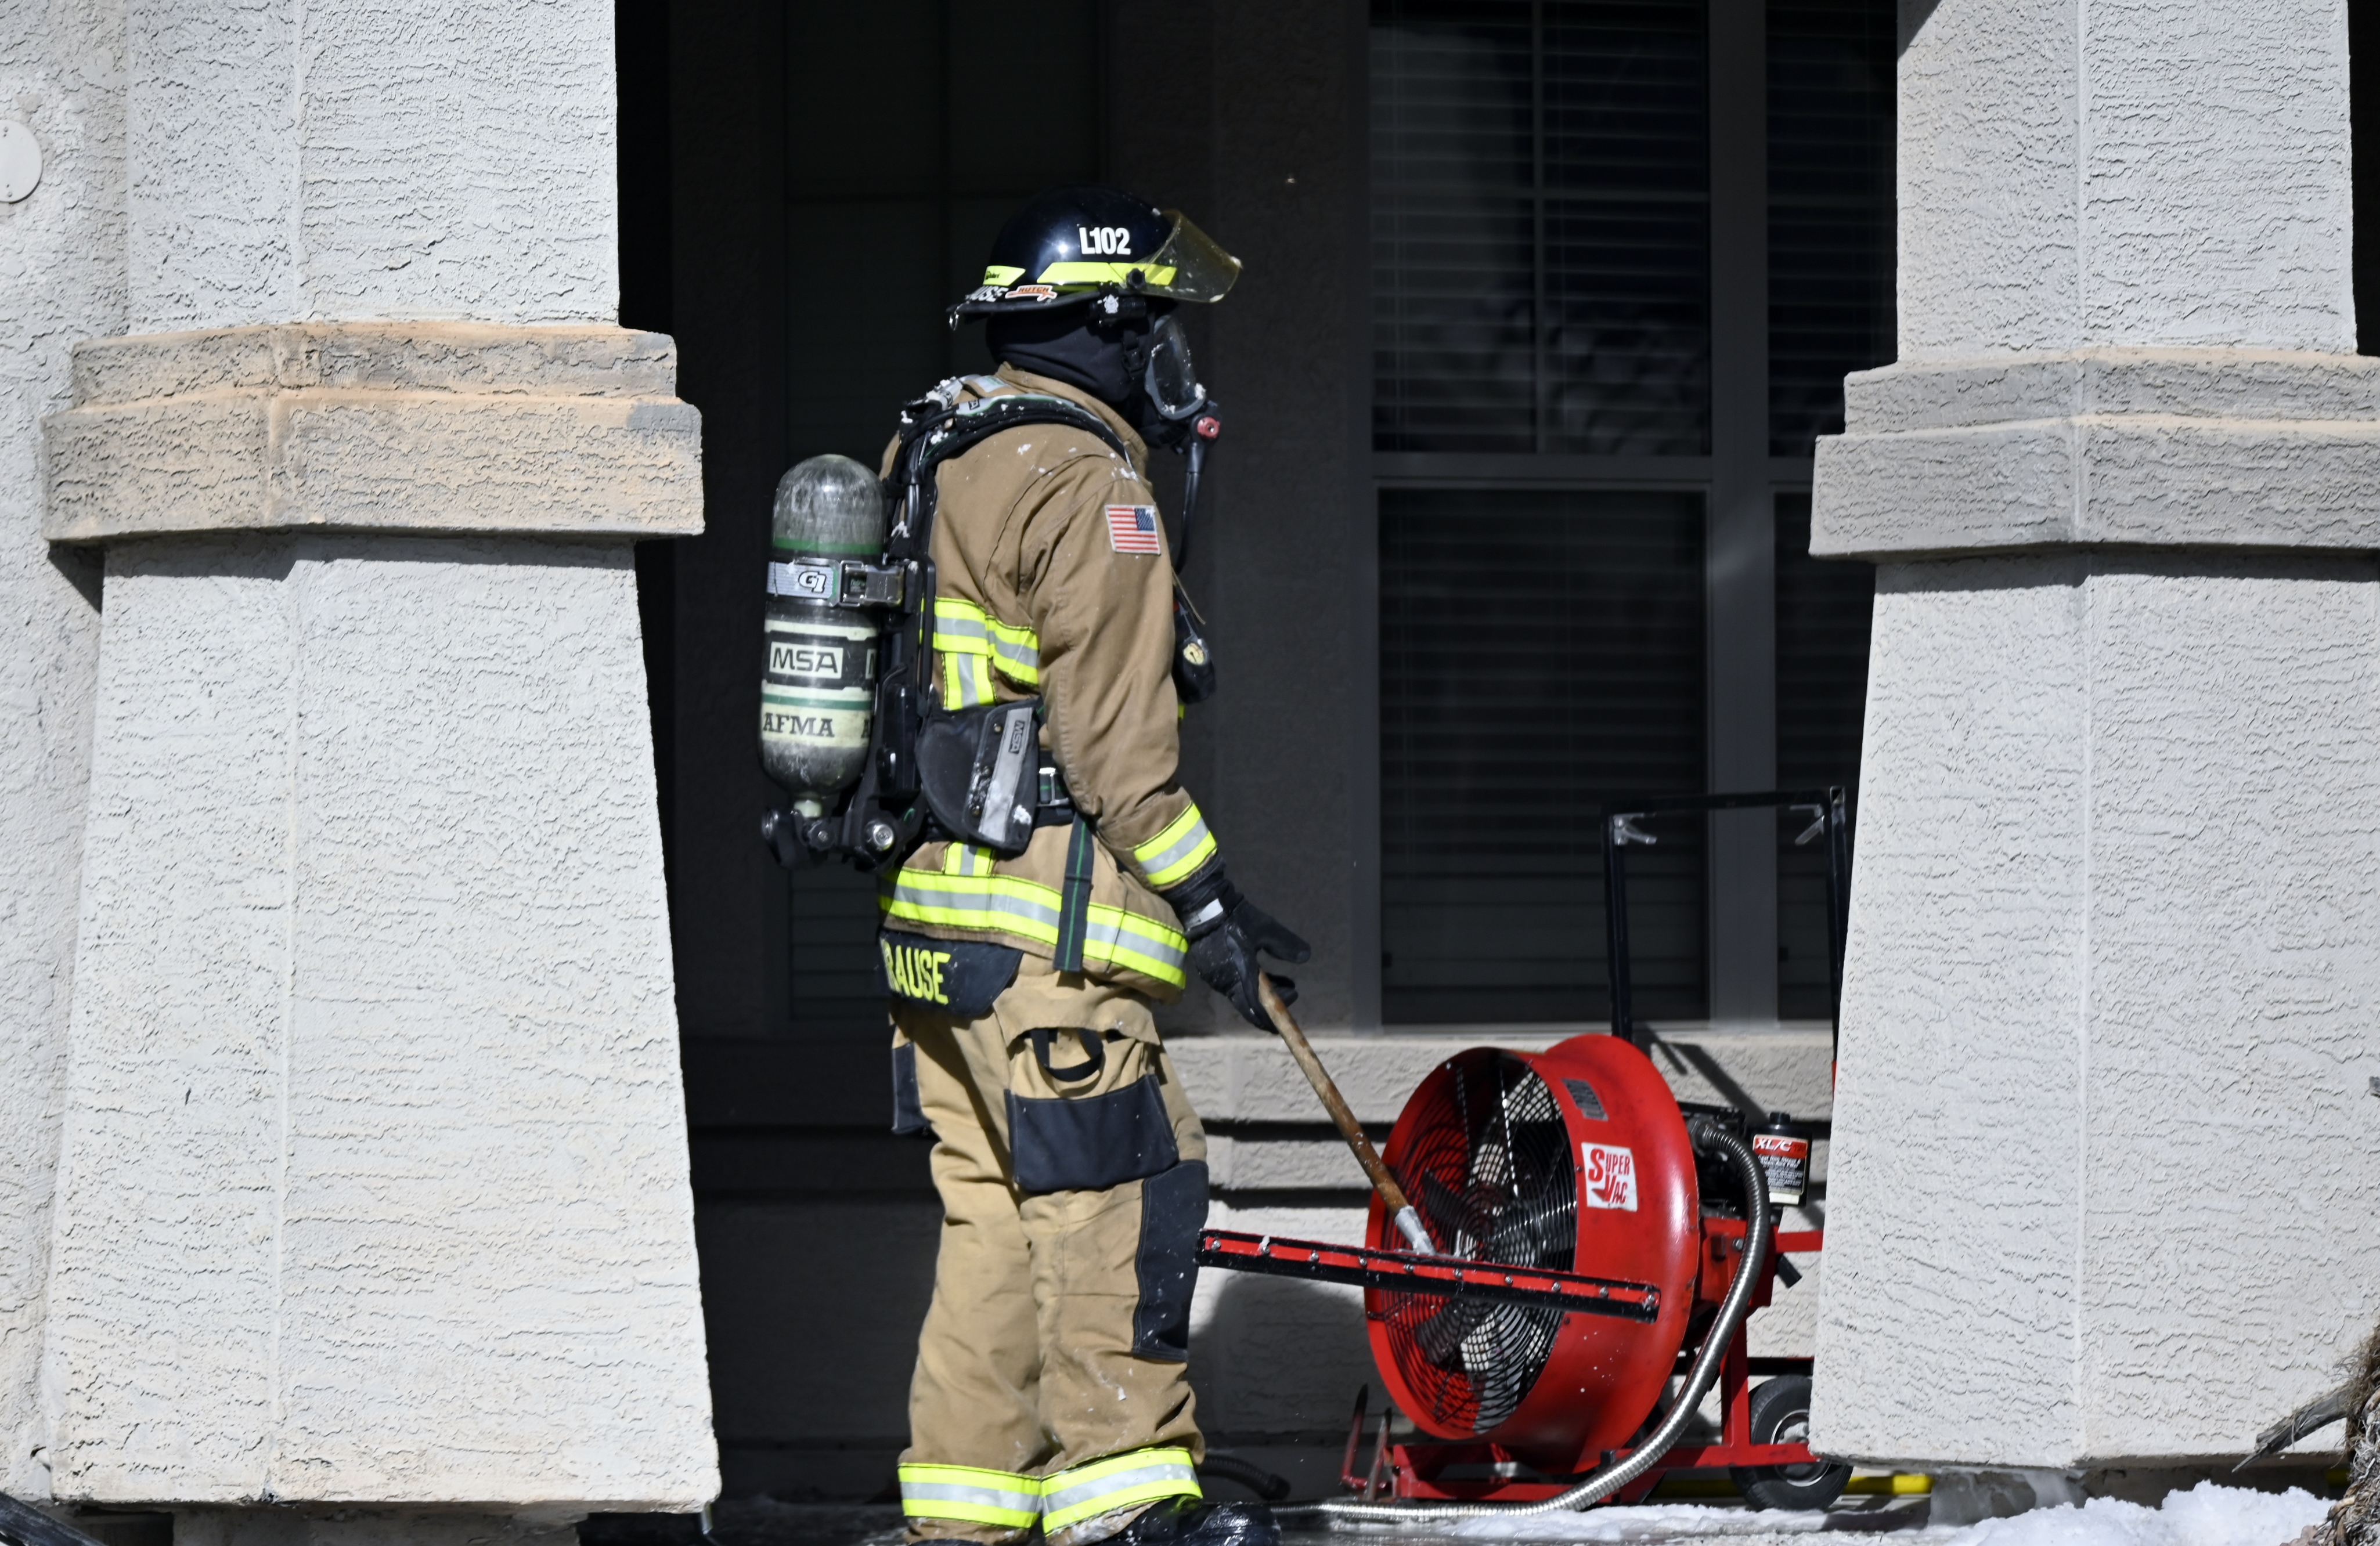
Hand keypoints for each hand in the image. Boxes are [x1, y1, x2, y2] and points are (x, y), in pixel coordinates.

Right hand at [1182, 888, 1310, 1031]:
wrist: (1203, 905)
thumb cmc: (1236, 918)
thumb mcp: (1266, 929)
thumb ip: (1285, 945)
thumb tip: (1305, 957)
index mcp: (1238, 976)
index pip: (1254, 1009)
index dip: (1270, 1018)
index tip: (1287, 1012)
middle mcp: (1224, 982)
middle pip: (1249, 1004)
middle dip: (1272, 1002)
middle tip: (1292, 992)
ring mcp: (1214, 976)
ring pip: (1241, 993)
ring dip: (1262, 991)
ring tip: (1285, 981)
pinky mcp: (1210, 968)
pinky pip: (1231, 983)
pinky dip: (1248, 982)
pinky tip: (1262, 970)